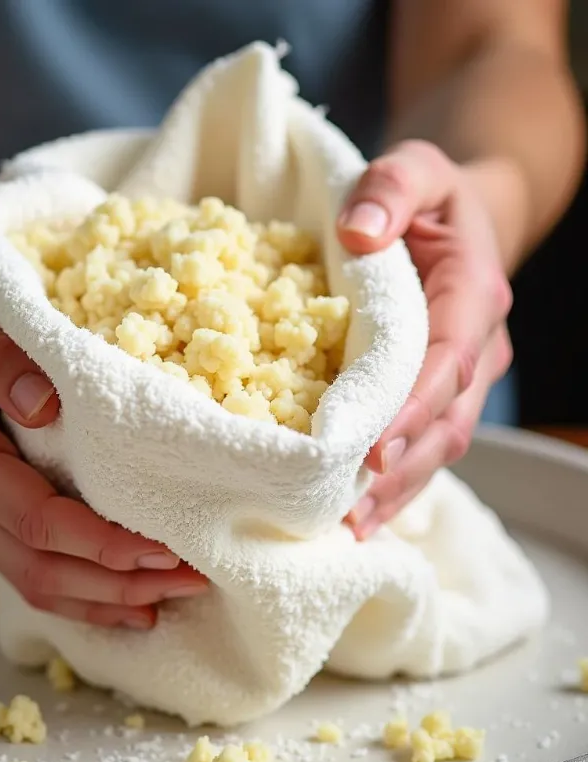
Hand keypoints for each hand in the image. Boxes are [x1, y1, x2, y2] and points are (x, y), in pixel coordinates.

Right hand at [0, 252, 206, 626]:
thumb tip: (43, 405)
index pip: (36, 520)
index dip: (101, 543)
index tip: (163, 547)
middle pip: (41, 568)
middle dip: (118, 582)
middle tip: (193, 577)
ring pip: (37, 581)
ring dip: (107, 598)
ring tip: (176, 593)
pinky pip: (31, 569)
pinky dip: (82, 593)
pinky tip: (129, 601)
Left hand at [337, 141, 512, 538]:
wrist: (459, 217)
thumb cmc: (428, 195)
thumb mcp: (414, 168)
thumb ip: (391, 188)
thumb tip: (359, 231)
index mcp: (472, 294)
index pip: (448, 360)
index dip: (413, 408)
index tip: (373, 451)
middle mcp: (477, 346)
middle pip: (447, 420)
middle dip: (401, 469)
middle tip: (350, 511)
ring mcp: (463, 377)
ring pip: (440, 443)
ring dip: (398, 490)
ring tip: (349, 528)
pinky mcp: (440, 392)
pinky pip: (425, 442)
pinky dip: (396, 480)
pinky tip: (358, 511)